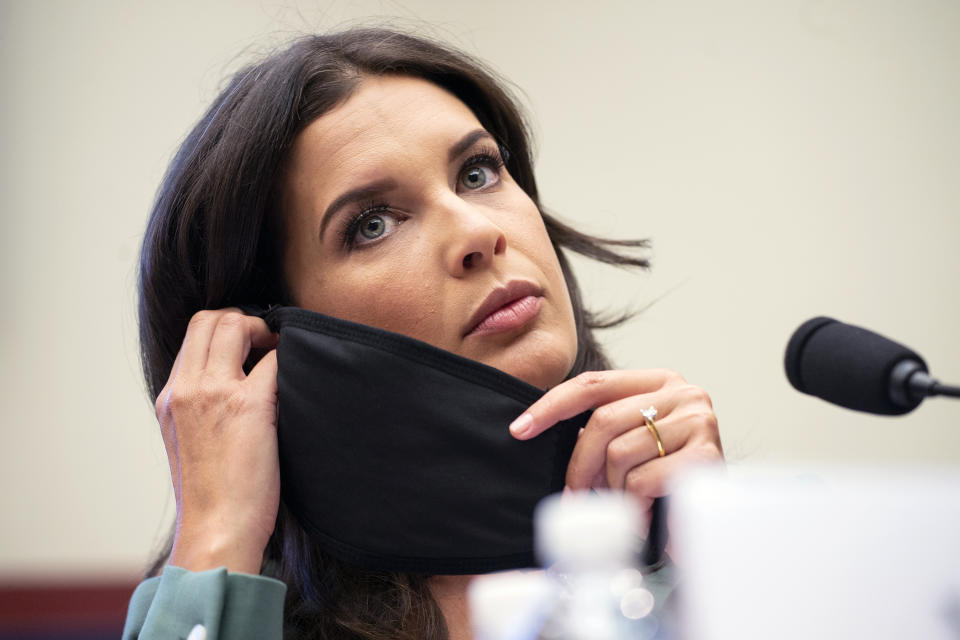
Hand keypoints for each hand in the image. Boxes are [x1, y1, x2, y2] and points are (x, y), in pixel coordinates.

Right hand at [154, 309, 278, 573]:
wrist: (216, 533)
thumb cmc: (213, 498)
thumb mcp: (191, 444)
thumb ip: (203, 409)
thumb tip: (237, 385)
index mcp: (170, 398)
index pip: (194, 333)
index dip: (228, 328)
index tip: (252, 346)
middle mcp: (185, 389)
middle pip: (211, 318)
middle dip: (246, 320)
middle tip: (270, 345)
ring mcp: (213, 394)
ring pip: (236, 324)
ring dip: (267, 332)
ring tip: (283, 358)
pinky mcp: (247, 406)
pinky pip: (275, 359)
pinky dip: (291, 358)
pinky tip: (302, 377)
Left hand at [510, 369, 722, 530]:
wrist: (716, 520)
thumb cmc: (667, 480)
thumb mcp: (631, 443)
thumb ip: (602, 429)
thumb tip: (538, 430)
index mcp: (659, 382)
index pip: (593, 384)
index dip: (551, 406)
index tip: (520, 429)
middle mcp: (683, 393)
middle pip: (602, 421)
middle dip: (581, 465)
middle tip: (578, 495)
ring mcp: (699, 421)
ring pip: (620, 453)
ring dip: (614, 489)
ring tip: (628, 503)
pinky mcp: (707, 455)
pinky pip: (643, 479)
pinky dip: (636, 503)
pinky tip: (648, 513)